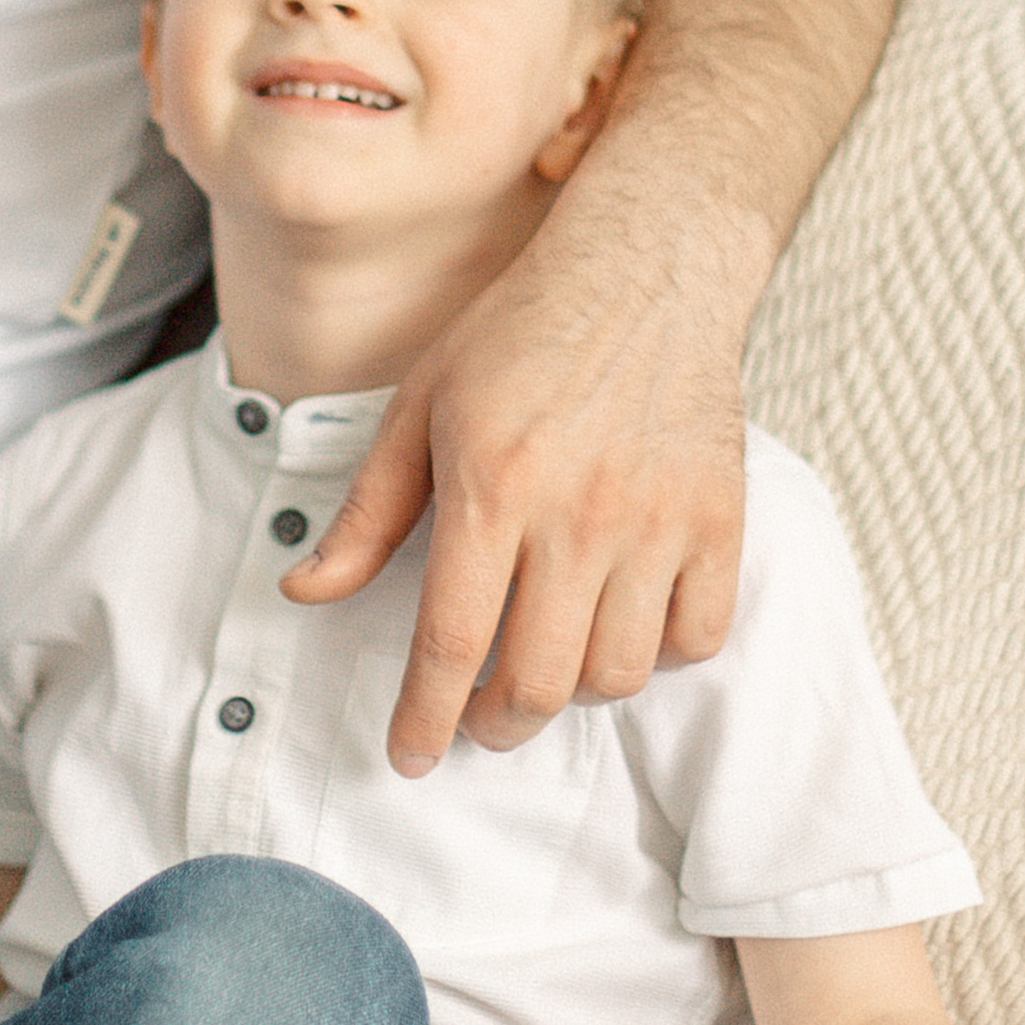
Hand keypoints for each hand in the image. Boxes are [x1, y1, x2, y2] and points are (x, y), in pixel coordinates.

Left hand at [283, 195, 757, 773]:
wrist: (644, 269)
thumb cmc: (519, 334)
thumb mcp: (418, 405)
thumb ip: (367, 510)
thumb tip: (304, 590)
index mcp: (492, 484)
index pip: (450, 640)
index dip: (423, 717)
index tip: (409, 754)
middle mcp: (580, 512)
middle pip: (536, 680)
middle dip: (493, 724)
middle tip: (476, 717)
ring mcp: (659, 519)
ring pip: (618, 673)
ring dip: (571, 691)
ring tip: (545, 659)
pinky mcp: (721, 518)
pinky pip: (696, 637)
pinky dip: (657, 653)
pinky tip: (622, 622)